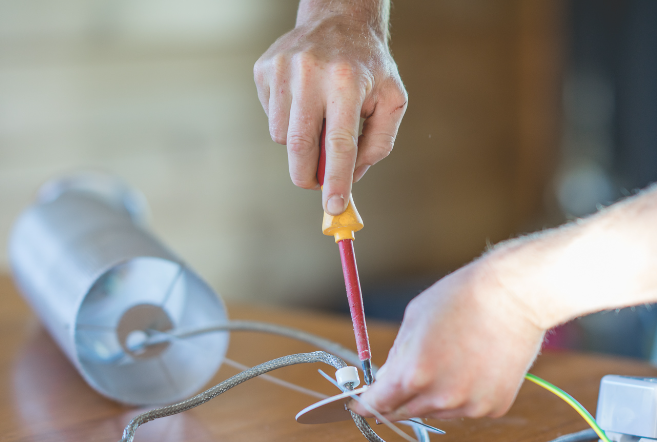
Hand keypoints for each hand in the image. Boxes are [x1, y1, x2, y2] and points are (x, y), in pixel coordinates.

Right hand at [254, 10, 407, 214]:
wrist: (339, 18)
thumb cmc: (370, 67)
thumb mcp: (392, 101)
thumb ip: (378, 144)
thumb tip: (351, 178)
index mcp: (347, 82)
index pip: (339, 142)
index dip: (336, 179)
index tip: (334, 206)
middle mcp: (310, 73)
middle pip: (300, 146)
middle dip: (308, 176)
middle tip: (318, 185)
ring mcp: (282, 70)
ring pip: (282, 137)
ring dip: (301, 144)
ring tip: (320, 120)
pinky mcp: (264, 70)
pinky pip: (271, 118)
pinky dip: (288, 122)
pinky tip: (304, 101)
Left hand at [351, 258, 546, 420]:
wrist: (516, 294)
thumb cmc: (464, 297)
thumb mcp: (414, 319)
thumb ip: (396, 357)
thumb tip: (386, 381)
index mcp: (414, 374)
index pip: (377, 404)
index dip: (365, 404)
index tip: (359, 405)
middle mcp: (442, 397)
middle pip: (405, 412)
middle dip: (399, 398)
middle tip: (409, 374)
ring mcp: (471, 405)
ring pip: (437, 412)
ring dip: (433, 396)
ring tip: (451, 359)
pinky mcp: (494, 407)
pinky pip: (466, 408)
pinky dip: (464, 395)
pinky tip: (474, 366)